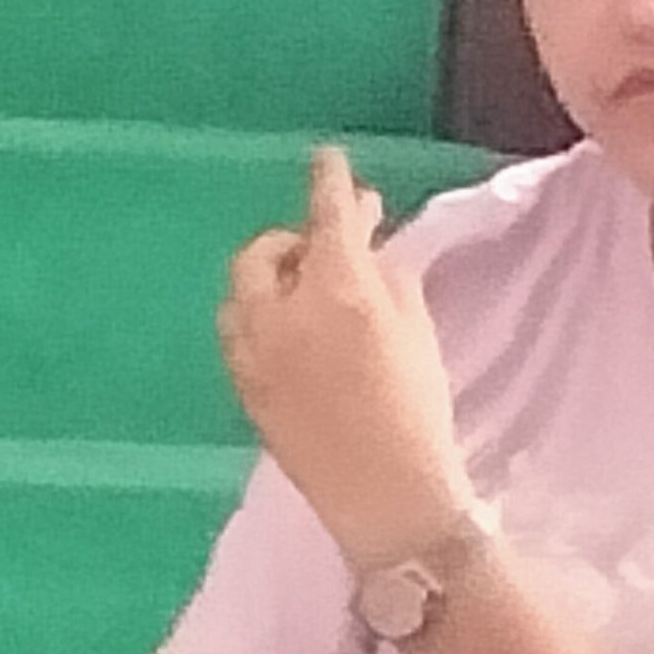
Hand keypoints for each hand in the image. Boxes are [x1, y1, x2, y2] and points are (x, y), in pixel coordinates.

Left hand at [220, 148, 475, 566]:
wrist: (384, 495)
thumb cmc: (417, 410)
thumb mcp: (416, 331)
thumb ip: (388, 277)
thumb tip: (369, 245)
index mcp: (336, 290)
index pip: (328, 217)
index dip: (330, 182)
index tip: (328, 158)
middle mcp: (279, 313)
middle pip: (266, 253)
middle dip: (294, 241)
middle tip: (329, 246)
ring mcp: (250, 352)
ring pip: (242, 293)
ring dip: (269, 280)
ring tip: (306, 290)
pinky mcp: (240, 387)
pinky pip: (237, 333)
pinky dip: (258, 318)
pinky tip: (288, 333)